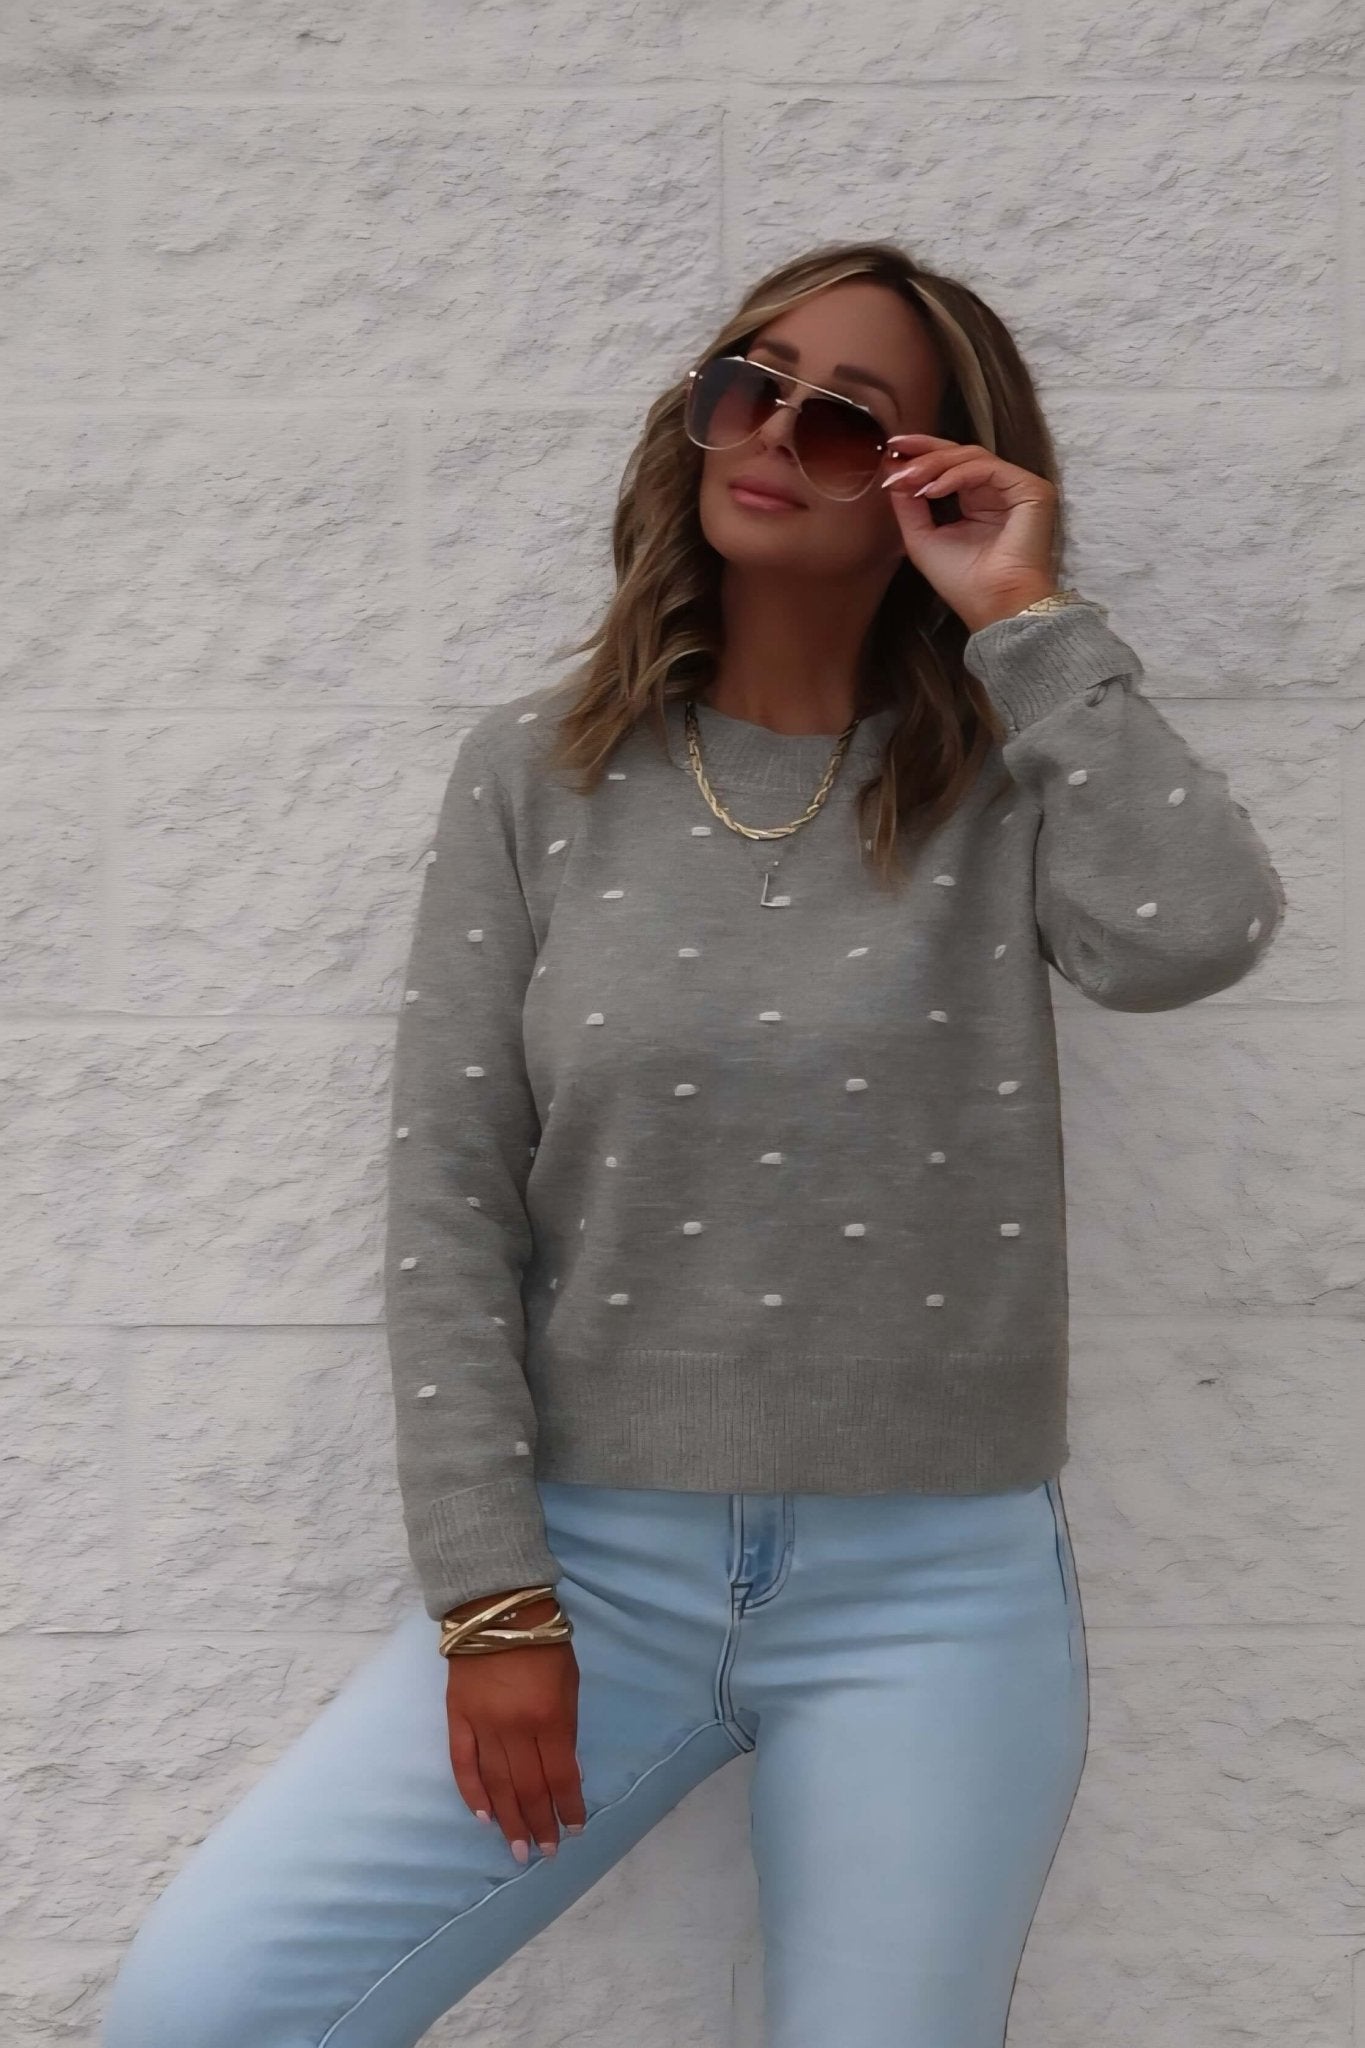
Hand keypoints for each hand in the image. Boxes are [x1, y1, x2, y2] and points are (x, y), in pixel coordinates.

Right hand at [444, 1592, 586, 1863]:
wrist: (497, 1610)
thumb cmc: (544, 1644)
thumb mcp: (571, 1683)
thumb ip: (568, 1729)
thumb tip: (570, 1774)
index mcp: (550, 1717)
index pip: (561, 1776)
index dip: (568, 1807)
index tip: (574, 1830)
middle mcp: (516, 1728)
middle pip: (528, 1788)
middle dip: (538, 1823)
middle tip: (544, 1852)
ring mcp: (483, 1725)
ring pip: (496, 1784)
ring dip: (508, 1820)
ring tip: (517, 1849)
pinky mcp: (457, 1719)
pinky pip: (463, 1763)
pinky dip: (472, 1793)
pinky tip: (483, 1816)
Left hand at [880, 433, 1059, 633]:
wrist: (994, 605)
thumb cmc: (963, 582)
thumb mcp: (922, 538)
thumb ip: (908, 505)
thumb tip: (893, 471)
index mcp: (976, 501)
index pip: (950, 466)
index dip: (921, 454)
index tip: (891, 449)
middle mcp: (997, 491)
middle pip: (961, 454)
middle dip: (925, 450)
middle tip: (896, 450)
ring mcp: (1015, 488)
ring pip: (973, 456)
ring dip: (935, 464)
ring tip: (910, 478)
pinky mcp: (1031, 489)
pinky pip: (989, 468)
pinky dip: (957, 475)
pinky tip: (933, 489)